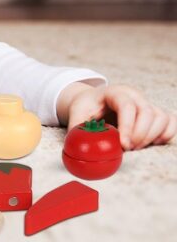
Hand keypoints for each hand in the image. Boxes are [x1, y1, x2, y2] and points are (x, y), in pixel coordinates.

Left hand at [57, 82, 176, 149]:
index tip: (123, 145)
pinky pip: (170, 123)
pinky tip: (150, 144)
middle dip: (140, 135)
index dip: (127, 126)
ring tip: (134, 147)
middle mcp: (133, 96)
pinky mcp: (154, 114)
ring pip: (161, 118)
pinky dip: (164, 135)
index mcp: (114, 92)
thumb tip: (78, 149)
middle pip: (147, 112)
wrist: (92, 101)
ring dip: (151, 137)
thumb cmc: (85, 108)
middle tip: (127, 149)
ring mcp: (145, 104)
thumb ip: (77, 131)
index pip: (126, 105)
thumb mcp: (76, 115)